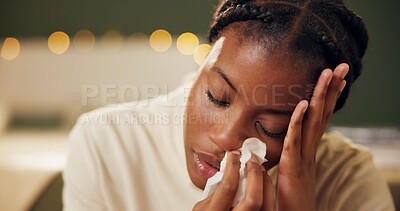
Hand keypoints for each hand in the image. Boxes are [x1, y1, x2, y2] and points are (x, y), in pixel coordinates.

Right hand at [193, 151, 274, 210]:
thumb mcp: (201, 208)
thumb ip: (213, 193)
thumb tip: (228, 171)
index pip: (228, 188)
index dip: (233, 167)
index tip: (234, 155)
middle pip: (253, 199)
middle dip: (254, 174)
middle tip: (251, 159)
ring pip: (266, 204)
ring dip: (264, 181)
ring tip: (258, 168)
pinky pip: (269, 207)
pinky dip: (267, 191)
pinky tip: (262, 183)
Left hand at [276, 63, 348, 210]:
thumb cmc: (291, 198)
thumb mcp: (292, 170)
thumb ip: (290, 153)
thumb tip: (284, 139)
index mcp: (309, 149)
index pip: (321, 118)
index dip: (329, 97)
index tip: (336, 78)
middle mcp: (310, 149)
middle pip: (323, 114)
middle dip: (331, 89)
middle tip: (341, 67)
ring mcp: (304, 157)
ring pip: (314, 122)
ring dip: (321, 97)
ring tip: (328, 74)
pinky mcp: (293, 166)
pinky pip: (296, 140)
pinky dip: (299, 121)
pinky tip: (304, 104)